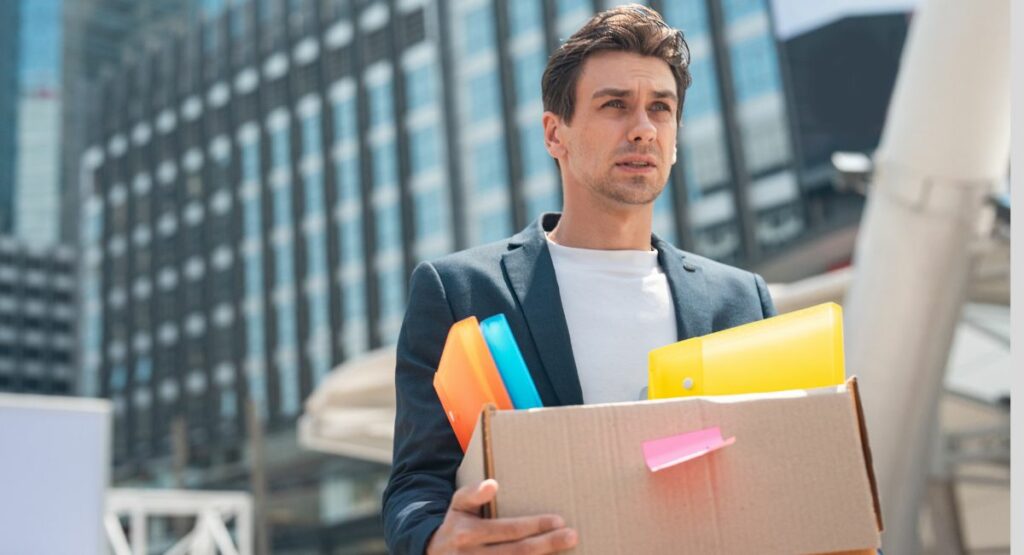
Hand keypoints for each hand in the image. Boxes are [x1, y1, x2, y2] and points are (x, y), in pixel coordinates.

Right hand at [427, 479, 577, 553]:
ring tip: (568, 551)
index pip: (509, 530)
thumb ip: (473, 493)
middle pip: (519, 553)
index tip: (559, 520)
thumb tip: (493, 485)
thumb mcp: (458, 504)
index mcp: (468, 534)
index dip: (535, 526)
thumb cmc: (455, 525)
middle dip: (548, 544)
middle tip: (572, 535)